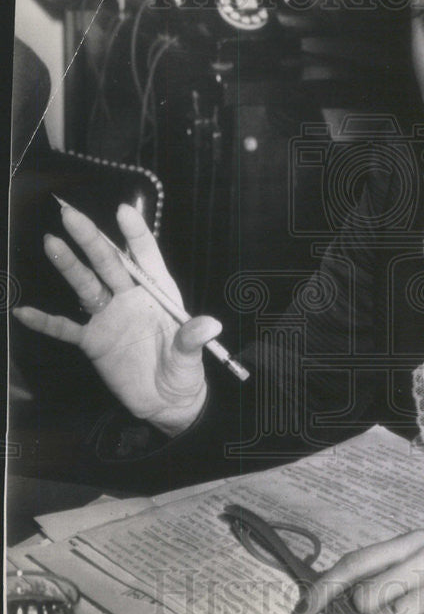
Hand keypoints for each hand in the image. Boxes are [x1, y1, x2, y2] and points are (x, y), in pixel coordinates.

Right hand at [12, 202, 222, 435]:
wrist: (166, 402)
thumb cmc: (184, 372)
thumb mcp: (191, 356)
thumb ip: (193, 339)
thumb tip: (210, 325)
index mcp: (158, 293)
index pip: (146, 258)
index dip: (136, 235)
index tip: (123, 211)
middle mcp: (131, 298)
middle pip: (109, 263)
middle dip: (92, 239)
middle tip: (71, 214)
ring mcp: (109, 317)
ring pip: (86, 285)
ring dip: (69, 265)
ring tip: (51, 242)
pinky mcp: (93, 340)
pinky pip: (65, 328)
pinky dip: (45, 321)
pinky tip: (24, 311)